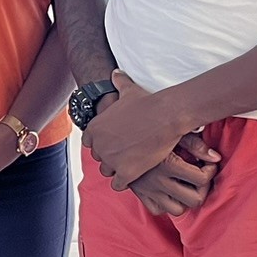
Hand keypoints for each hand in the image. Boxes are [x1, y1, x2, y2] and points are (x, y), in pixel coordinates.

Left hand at [83, 71, 199, 189]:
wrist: (165, 116)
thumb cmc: (148, 102)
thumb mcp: (128, 90)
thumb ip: (119, 83)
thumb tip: (116, 73)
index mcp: (94, 128)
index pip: (90, 142)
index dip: (103, 142)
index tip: (115, 142)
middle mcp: (99, 145)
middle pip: (99, 157)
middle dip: (110, 156)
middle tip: (125, 154)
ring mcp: (111, 160)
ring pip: (106, 171)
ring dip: (116, 170)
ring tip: (130, 165)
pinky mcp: (125, 172)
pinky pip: (117, 184)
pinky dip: (124, 181)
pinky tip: (134, 175)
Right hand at [127, 133, 221, 217]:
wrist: (117, 134)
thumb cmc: (149, 130)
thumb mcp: (172, 132)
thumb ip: (196, 145)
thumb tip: (216, 158)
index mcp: (167, 164)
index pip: (202, 179)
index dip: (210, 172)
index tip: (207, 165)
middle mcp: (158, 181)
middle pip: (194, 200)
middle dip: (202, 189)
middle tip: (200, 178)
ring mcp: (148, 190)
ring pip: (178, 209)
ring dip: (185, 199)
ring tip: (185, 185)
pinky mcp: (139, 194)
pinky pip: (158, 210)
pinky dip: (166, 204)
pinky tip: (169, 191)